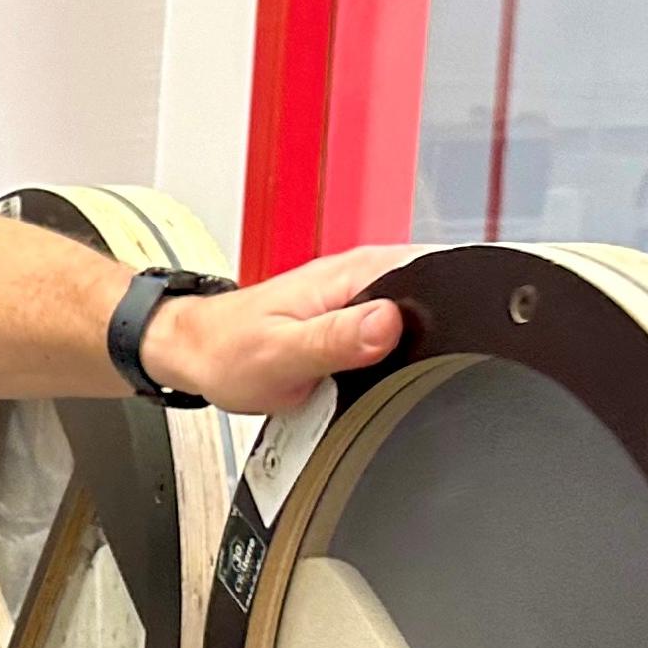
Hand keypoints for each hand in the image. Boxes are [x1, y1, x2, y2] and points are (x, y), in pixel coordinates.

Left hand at [144, 246, 422, 413]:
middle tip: (417, 374)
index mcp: (353, 274)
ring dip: (417, 345)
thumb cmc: (227, 351)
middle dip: (439, 332)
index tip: (448, 345)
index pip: (430, 272)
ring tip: (394, 375)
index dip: (452, 307)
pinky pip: (391, 331)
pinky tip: (379, 374)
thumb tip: (389, 323)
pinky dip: (393, 353)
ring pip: (415, 315)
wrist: (195, 352)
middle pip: (432, 295)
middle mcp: (360, 275)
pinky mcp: (351, 316)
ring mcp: (357, 295)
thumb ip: (337, 338)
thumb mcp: (283, 354)